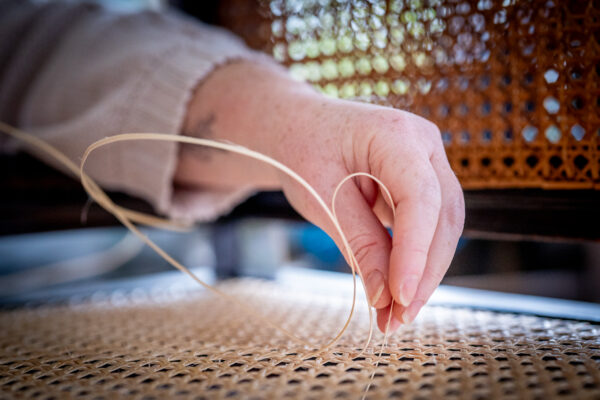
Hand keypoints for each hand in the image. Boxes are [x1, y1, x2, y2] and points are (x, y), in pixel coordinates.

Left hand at [176, 59, 464, 331]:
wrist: (296, 128)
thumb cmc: (302, 150)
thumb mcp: (322, 198)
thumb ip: (359, 243)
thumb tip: (386, 297)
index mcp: (396, 134)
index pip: (420, 198)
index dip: (414, 251)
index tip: (400, 296)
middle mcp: (423, 144)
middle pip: (442, 217)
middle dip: (423, 273)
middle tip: (398, 319)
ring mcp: (427, 162)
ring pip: (442, 226)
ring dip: (422, 273)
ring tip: (395, 316)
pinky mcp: (421, 183)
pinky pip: (428, 226)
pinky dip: (413, 260)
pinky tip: (396, 291)